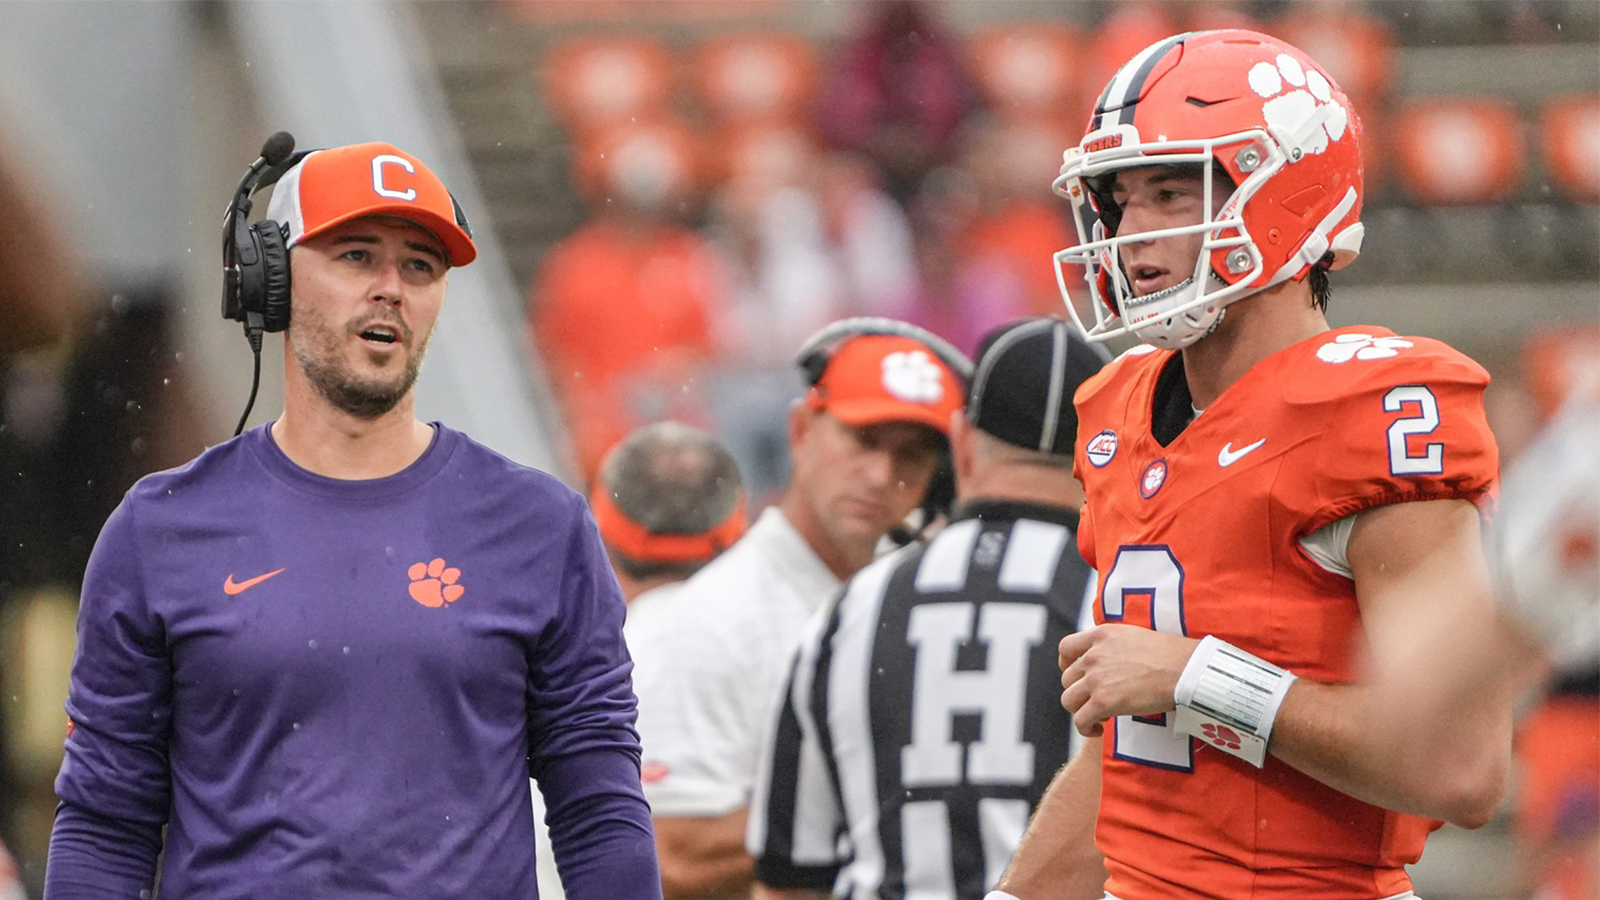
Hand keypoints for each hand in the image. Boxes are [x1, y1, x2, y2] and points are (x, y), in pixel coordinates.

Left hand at [1058, 625, 1199, 737]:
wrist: (1186, 670)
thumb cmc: (1171, 656)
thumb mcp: (1135, 637)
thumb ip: (1114, 645)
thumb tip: (1111, 660)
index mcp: (1101, 635)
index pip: (1066, 648)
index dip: (1066, 664)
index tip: (1078, 676)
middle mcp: (1093, 655)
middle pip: (1067, 678)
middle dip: (1080, 691)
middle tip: (1098, 700)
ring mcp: (1096, 678)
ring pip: (1069, 700)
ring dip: (1081, 710)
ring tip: (1099, 716)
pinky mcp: (1102, 701)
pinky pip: (1080, 720)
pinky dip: (1086, 728)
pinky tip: (1099, 730)